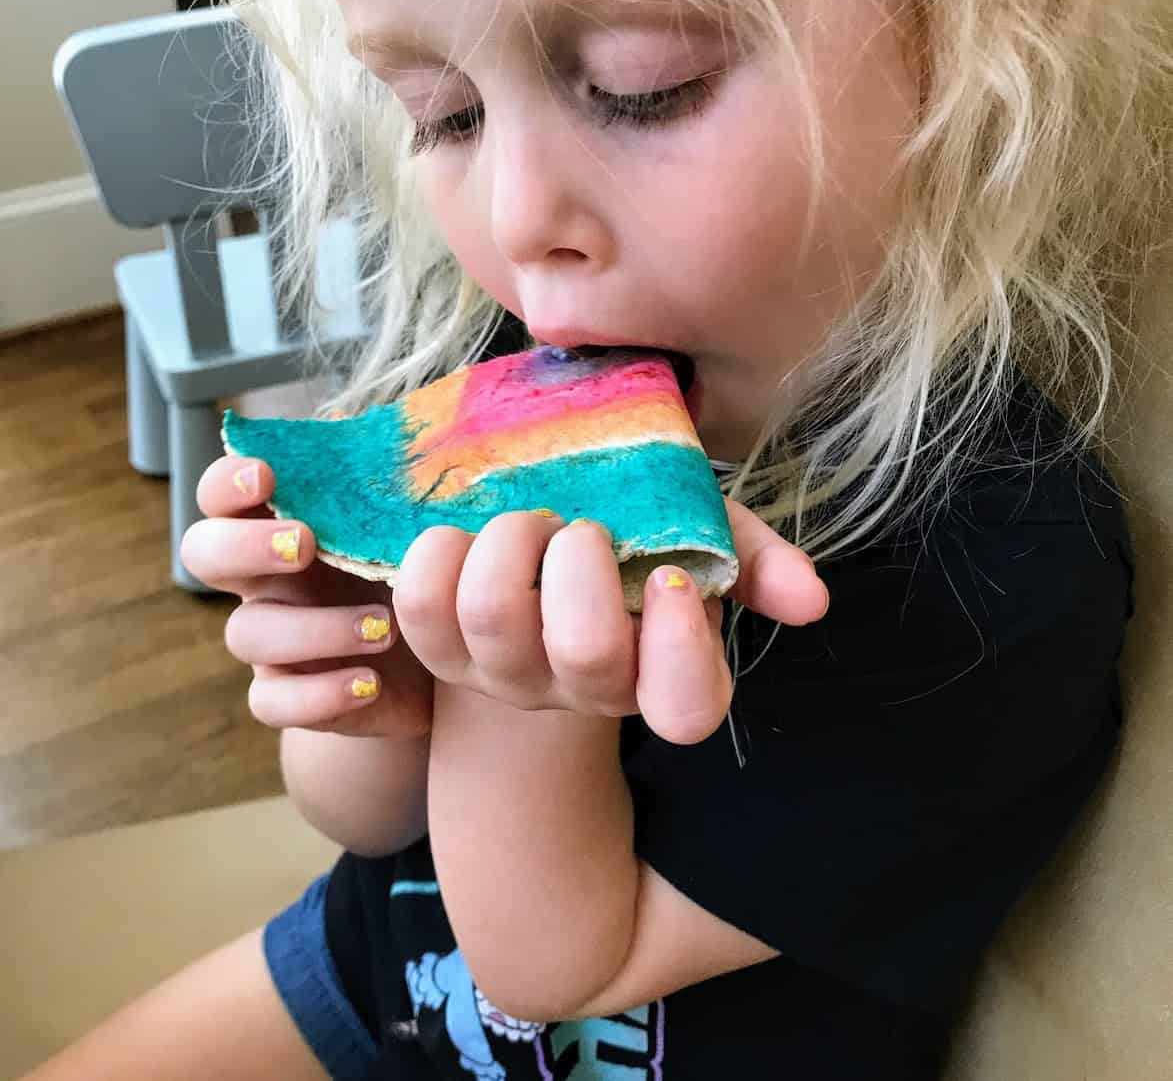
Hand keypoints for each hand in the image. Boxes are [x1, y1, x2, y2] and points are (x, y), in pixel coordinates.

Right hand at [180, 456, 433, 736]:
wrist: (447, 660)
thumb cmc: (422, 573)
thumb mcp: (415, 528)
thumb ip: (400, 488)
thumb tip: (420, 432)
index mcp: (286, 525)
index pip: (222, 493)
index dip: (226, 480)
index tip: (265, 475)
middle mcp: (265, 579)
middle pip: (203, 554)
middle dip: (244, 545)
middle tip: (304, 544)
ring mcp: (271, 642)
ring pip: (247, 632)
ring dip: (313, 628)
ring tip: (384, 628)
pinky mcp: (292, 696)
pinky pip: (272, 703)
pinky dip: (318, 695)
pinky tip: (370, 684)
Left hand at [392, 503, 827, 744]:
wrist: (536, 554)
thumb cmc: (631, 544)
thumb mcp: (701, 536)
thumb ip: (755, 560)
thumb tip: (810, 601)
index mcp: (661, 669)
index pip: (687, 707)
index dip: (680, 645)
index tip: (669, 576)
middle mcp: (583, 687)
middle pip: (586, 653)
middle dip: (583, 565)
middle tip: (580, 530)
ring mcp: (505, 676)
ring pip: (494, 621)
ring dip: (512, 545)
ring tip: (527, 523)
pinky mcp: (439, 652)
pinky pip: (422, 605)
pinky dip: (440, 552)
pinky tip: (465, 536)